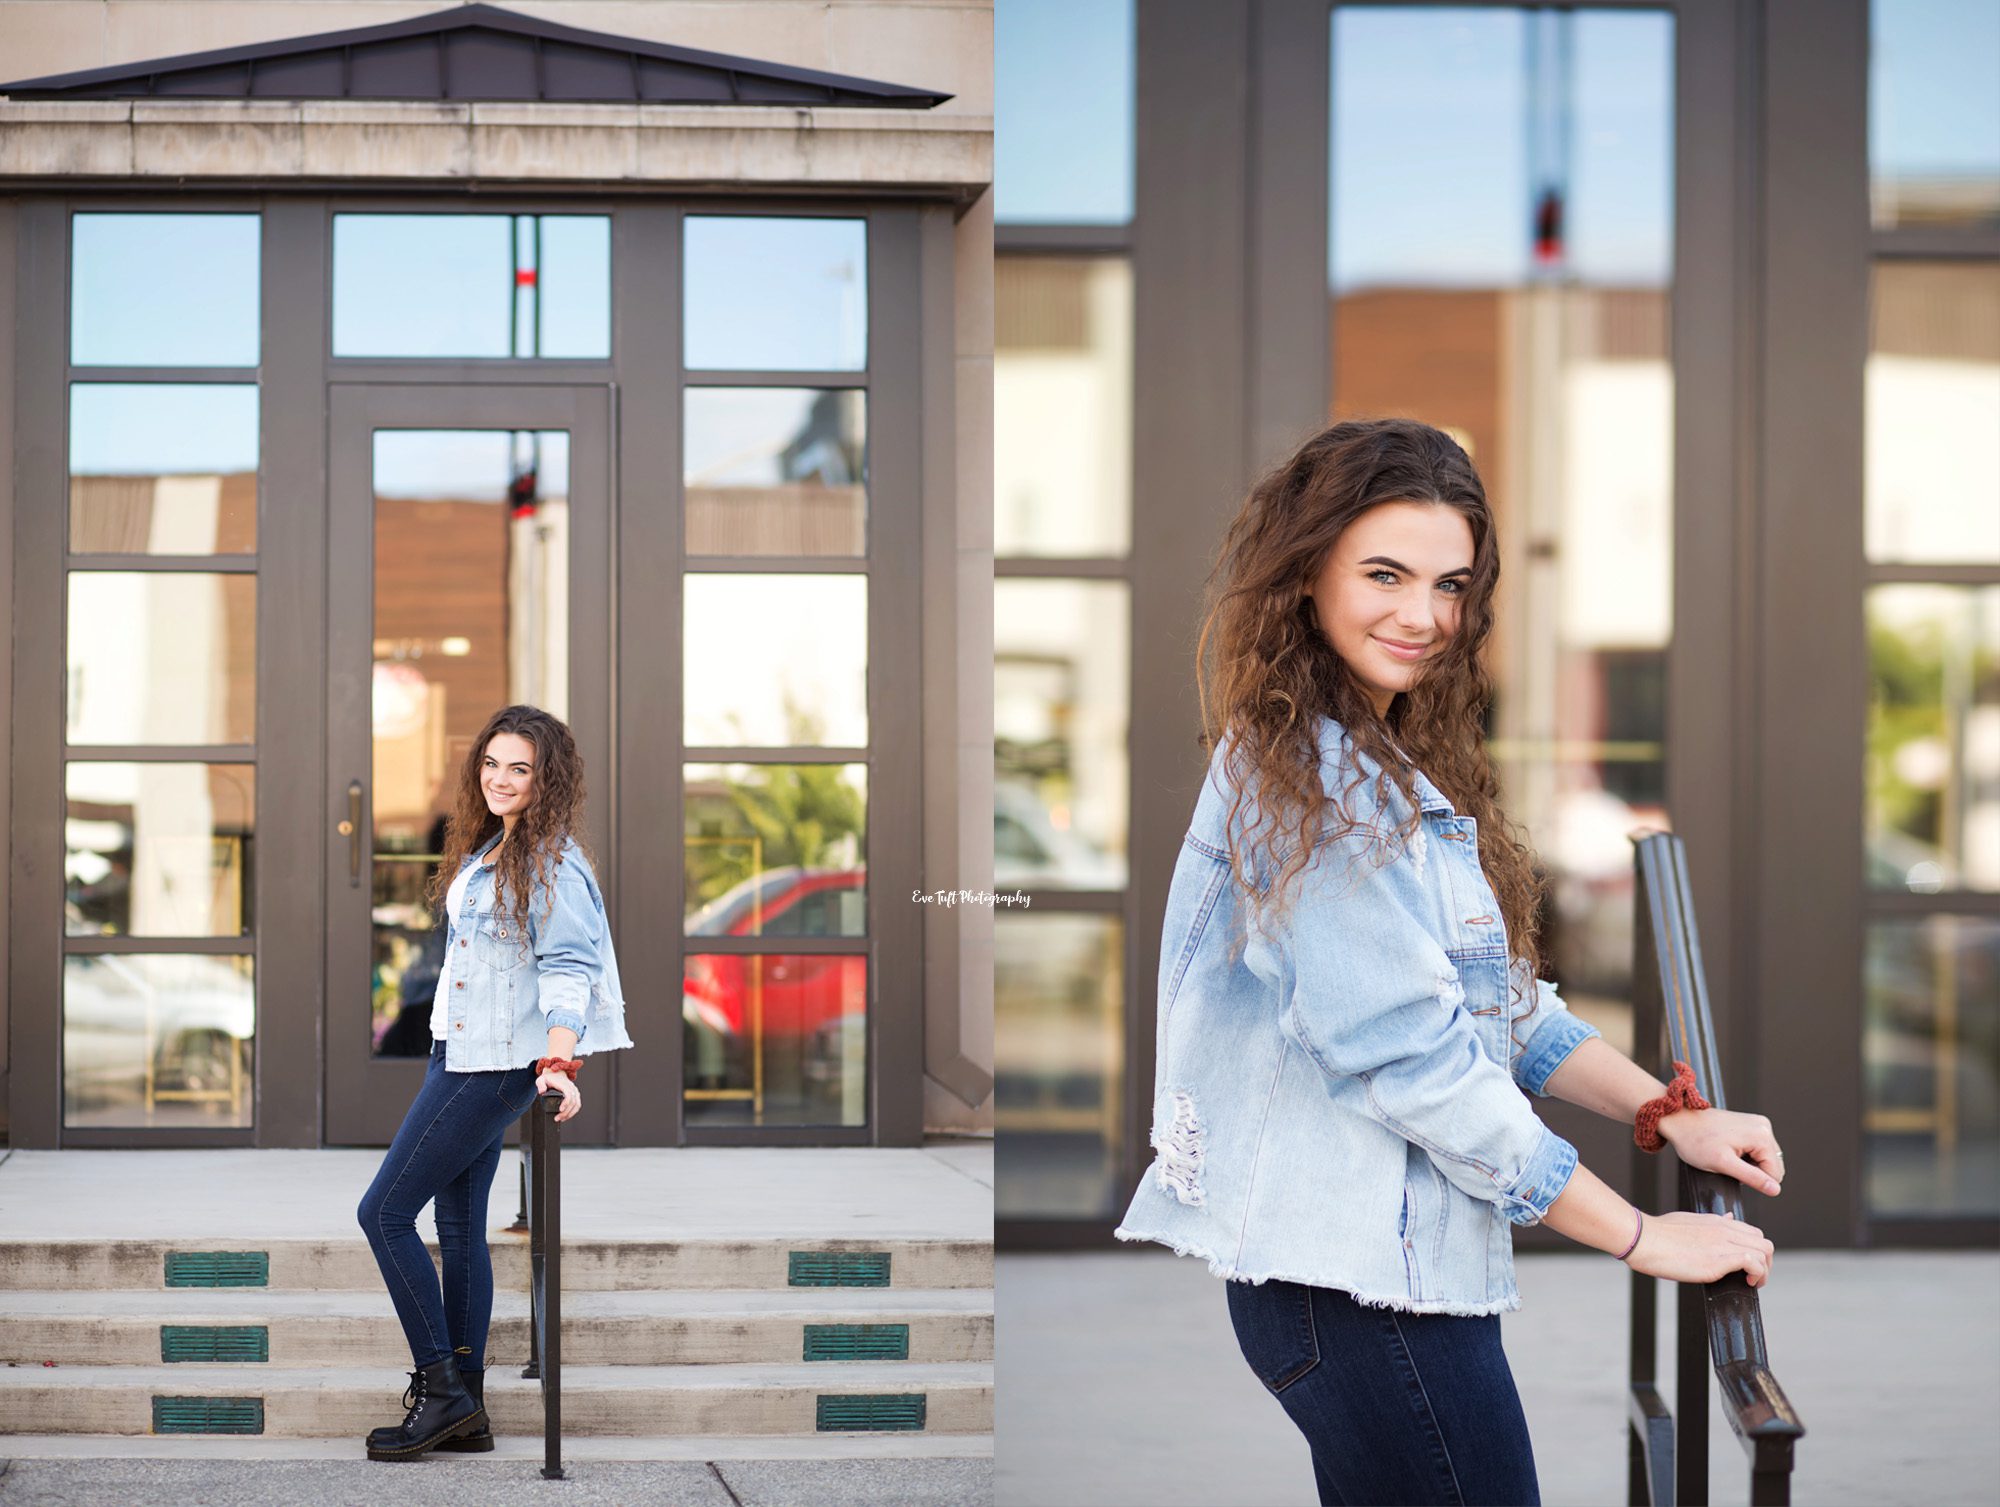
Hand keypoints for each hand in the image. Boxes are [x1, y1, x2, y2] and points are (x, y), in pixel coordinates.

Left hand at [535, 1069, 580, 1123]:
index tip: (560, 1110)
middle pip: (573, 1102)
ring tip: (562, 1119)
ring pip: (577, 1105)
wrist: (556, 1074)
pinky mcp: (575, 1095)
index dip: (566, 1103)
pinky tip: (566, 1116)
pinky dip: (573, 1112)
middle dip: (566, 1112)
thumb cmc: (550, 1078)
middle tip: (557, 1118)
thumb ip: (540, 1084)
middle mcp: (572, 1088)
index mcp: (565, 1085)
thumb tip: (542, 1091)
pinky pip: (577, 1105)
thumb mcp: (541, 1079)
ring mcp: (575, 1092)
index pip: (569, 1094)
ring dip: (570, 1114)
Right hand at [1624, 1210, 1775, 1287]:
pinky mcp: (1718, 1260)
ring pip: (1764, 1252)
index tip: (1746, 1265)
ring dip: (1763, 1271)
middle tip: (1753, 1277)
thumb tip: (1727, 1218)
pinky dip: (1757, 1274)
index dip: (1755, 1250)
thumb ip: (1711, 1221)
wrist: (1643, 1239)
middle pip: (1764, 1243)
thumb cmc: (1658, 1233)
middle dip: (1765, 1262)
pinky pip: (1753, 1263)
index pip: (1752, 1232)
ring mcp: (1722, 1244)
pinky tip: (1746, 1282)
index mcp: (1717, 1222)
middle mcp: (1724, 1230)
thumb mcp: (1689, 1220)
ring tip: (1751, 1282)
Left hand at [1659, 1107, 1783, 1195]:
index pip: (1775, 1174)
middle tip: (1729, 1164)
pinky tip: (1729, 1150)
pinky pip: (1757, 1148)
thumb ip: (1752, 1178)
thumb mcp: (1723, 1164)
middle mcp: (1764, 1126)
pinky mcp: (1750, 1124)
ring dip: (1749, 1163)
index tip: (1733, 1171)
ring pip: (1765, 1158)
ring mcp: (1757, 1123)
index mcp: (1762, 1136)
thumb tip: (1775, 1190)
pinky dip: (1746, 1155)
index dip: (1755, 1180)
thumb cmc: (1695, 1141)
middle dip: (1753, 1171)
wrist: (1680, 1120)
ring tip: (1727, 1156)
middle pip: (1772, 1165)